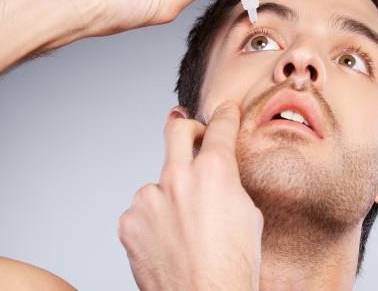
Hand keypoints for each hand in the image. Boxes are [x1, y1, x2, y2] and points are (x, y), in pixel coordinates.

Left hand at [118, 101, 263, 290]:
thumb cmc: (233, 267)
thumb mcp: (247, 215)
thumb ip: (226, 184)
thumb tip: (216, 174)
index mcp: (214, 172)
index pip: (219, 128)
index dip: (224, 115)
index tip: (224, 110)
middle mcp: (178, 177)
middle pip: (175, 129)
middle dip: (186, 126)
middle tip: (192, 134)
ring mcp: (149, 198)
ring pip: (159, 184)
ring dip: (170, 197)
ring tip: (183, 232)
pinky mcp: (129, 220)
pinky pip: (143, 211)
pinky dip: (153, 222)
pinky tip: (167, 243)